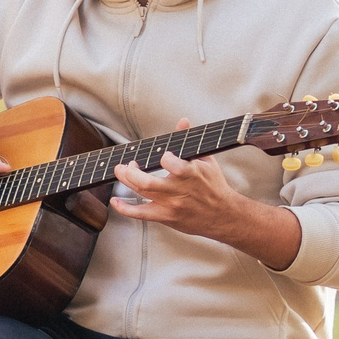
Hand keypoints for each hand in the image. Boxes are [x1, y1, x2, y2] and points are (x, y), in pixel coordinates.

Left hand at [113, 123, 302, 268]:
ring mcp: (172, 205)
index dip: (165, 158)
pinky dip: (125, 208)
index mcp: (192, 174)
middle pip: (148, 182)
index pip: (174, 165)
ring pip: (142, 193)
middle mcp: (180, 191)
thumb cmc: (214, 185)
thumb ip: (190, 140)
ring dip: (126, 180)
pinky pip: (141, 214)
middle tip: (126, 164)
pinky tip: (115, 201)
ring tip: (121, 171)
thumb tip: (182, 121)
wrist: (223, 215)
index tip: (163, 154)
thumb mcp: (207, 160)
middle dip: (131, 171)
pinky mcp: (166, 217)